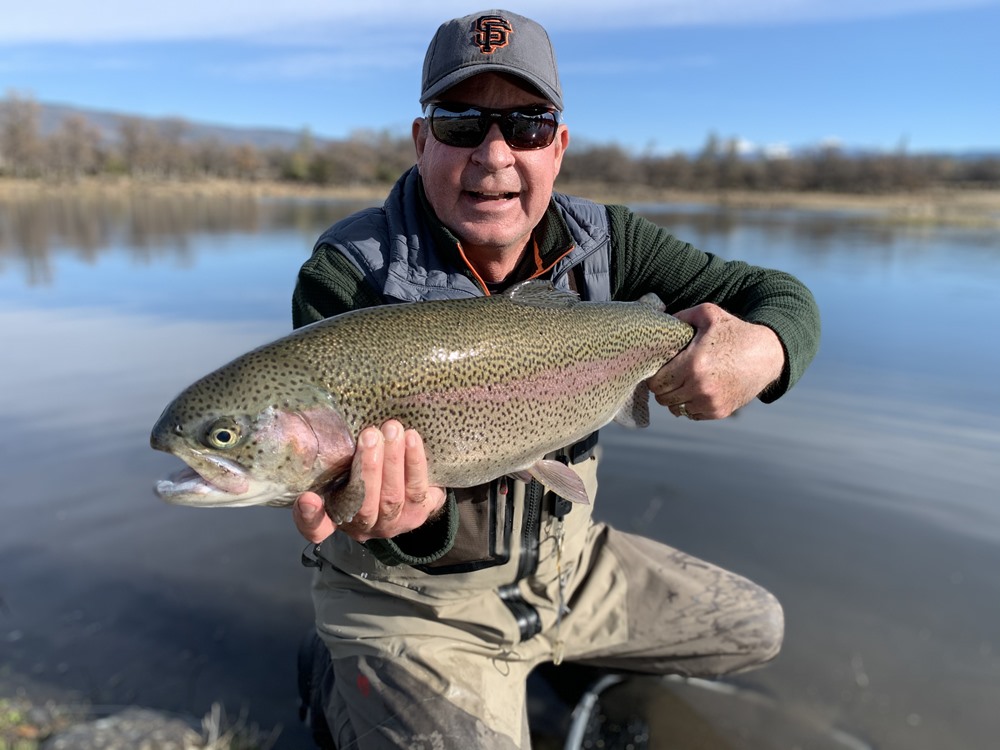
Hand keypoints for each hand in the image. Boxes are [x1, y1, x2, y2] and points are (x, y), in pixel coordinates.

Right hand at [291, 420, 446, 543]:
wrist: (409, 487)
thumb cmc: (368, 475)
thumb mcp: (344, 472)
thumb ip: (333, 463)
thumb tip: (320, 437)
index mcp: (338, 518)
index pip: (317, 527)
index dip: (310, 517)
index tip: (308, 498)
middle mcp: (364, 526)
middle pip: (364, 504)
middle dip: (368, 468)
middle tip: (370, 434)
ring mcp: (393, 523)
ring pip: (392, 496)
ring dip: (393, 461)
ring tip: (392, 430)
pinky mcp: (419, 514)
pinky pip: (418, 489)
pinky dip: (415, 462)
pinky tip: (412, 438)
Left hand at [647, 303, 784, 419]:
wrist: (768, 354)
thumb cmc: (736, 332)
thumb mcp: (709, 314)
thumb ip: (682, 315)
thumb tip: (661, 322)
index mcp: (693, 364)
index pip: (657, 381)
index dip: (655, 375)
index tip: (661, 368)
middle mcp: (700, 387)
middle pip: (663, 398)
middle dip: (663, 388)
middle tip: (670, 377)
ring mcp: (710, 402)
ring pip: (676, 409)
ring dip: (676, 398)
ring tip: (682, 384)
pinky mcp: (720, 411)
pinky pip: (692, 415)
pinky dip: (691, 406)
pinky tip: (696, 392)